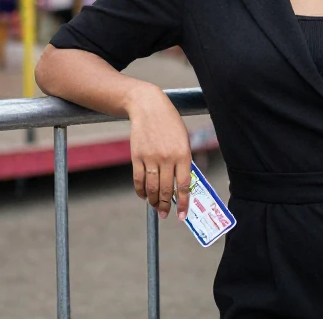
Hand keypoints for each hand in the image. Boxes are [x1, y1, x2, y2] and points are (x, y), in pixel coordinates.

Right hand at [125, 84, 191, 221]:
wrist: (148, 107)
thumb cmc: (170, 123)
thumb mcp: (184, 138)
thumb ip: (185, 160)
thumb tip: (184, 183)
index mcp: (183, 154)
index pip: (184, 184)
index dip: (183, 202)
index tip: (182, 215)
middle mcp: (167, 158)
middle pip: (166, 189)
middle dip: (166, 205)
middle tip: (166, 214)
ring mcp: (150, 158)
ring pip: (152, 187)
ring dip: (154, 201)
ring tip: (156, 207)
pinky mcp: (137, 156)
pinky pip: (138, 180)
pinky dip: (141, 191)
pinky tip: (144, 196)